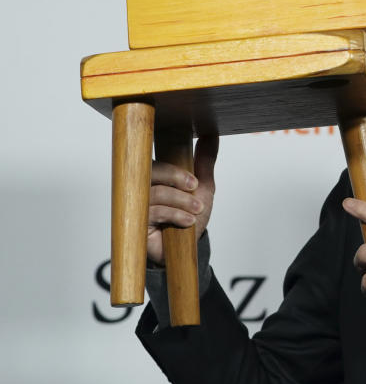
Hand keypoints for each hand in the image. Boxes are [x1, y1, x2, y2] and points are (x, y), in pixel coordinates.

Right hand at [146, 135, 217, 264]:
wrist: (186, 247)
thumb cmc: (190, 215)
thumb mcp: (202, 187)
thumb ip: (204, 161)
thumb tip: (211, 136)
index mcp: (156, 176)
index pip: (155, 162)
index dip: (173, 170)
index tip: (195, 181)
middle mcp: (143, 188)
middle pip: (150, 173)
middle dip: (175, 179)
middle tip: (195, 188)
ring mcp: (138, 205)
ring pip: (155, 194)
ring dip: (181, 201)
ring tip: (196, 211)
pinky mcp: (136, 223)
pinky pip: (153, 213)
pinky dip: (175, 215)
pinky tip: (188, 221)